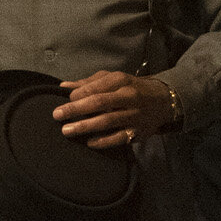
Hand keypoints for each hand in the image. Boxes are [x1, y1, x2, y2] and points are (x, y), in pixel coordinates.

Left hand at [52, 69, 178, 149]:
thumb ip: (89, 82)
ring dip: (85, 126)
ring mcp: (134, 115)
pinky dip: (103, 141)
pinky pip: (119, 138)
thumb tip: (64, 86)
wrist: (163, 101)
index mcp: (121, 80)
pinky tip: (89, 142)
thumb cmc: (132, 88)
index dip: (78, 95)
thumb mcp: (114, 79)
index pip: (95, 87)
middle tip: (57, 115)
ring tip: (67, 130)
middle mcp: (128, 96)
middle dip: (76, 109)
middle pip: (99, 103)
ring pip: (107, 121)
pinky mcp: (138, 131)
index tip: (65, 100)